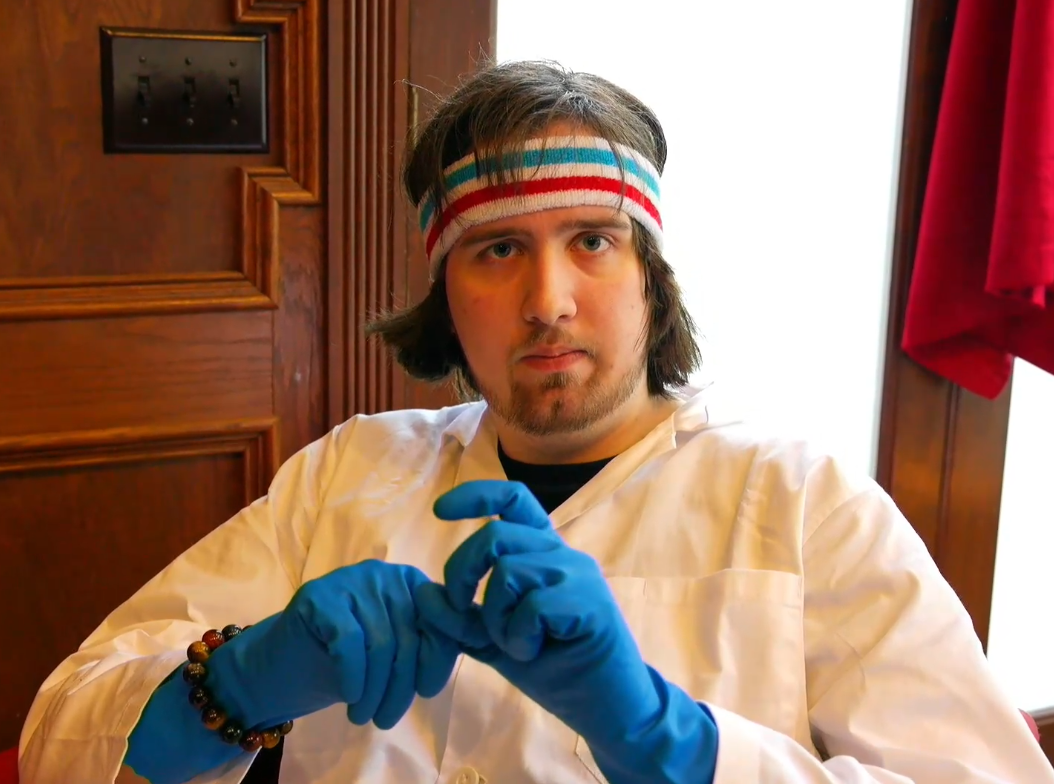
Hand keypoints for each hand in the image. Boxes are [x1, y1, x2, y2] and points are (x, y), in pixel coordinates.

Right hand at [210, 560, 458, 729]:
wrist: (285, 665)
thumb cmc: (351, 663)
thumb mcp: (400, 655)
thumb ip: (435, 643)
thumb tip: (486, 639)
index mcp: (412, 582)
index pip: (443, 621)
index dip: (437, 661)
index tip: (425, 692)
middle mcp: (385, 573)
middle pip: (410, 637)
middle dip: (402, 687)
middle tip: (387, 720)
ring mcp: (351, 580)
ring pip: (381, 645)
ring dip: (375, 691)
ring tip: (364, 717)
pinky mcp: (320, 596)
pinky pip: (349, 643)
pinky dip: (354, 677)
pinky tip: (350, 697)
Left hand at [414, 480, 717, 783]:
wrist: (606, 708)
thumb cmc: (554, 669)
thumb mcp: (493, 642)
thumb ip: (460, 619)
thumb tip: (423, 592)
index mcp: (542, 553)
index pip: (514, 499)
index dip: (475, 496)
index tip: (440, 510)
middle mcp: (561, 554)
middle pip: (495, 535)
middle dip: (462, 572)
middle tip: (465, 612)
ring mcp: (578, 575)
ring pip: (508, 572)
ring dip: (496, 618)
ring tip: (517, 644)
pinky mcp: (590, 602)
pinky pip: (531, 607)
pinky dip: (519, 637)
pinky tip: (536, 653)